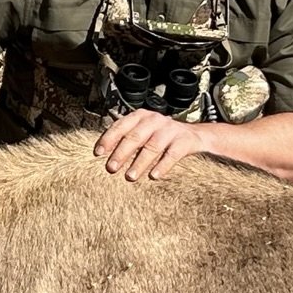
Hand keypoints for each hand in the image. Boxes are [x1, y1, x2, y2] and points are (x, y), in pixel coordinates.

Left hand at [94, 109, 208, 180]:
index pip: (121, 126)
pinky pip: (172, 154)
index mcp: (140, 116)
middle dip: (121, 153)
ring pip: (152, 146)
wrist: (194, 136)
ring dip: (139, 163)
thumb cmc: (161, 136)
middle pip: (135, 136)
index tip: (98, 153)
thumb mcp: (142, 132)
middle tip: (111, 168)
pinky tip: (153, 176)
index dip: (108, 139)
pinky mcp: (184, 141)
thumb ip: (125, 139)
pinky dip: (162, 166)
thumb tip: (102, 154)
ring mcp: (170, 130)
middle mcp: (154, 120)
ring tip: (130, 176)